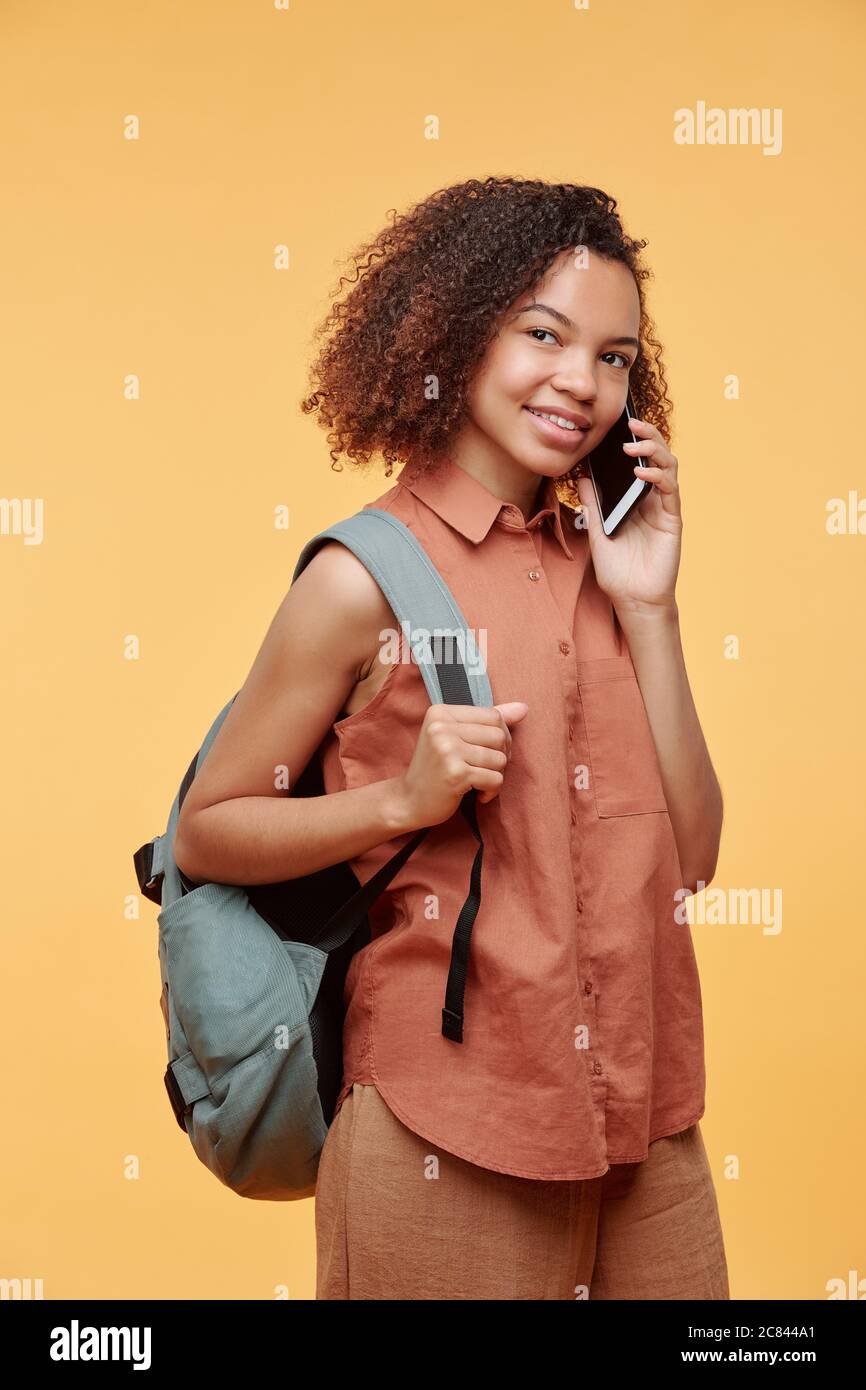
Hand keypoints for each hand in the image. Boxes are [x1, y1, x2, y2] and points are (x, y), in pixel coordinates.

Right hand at [396, 700, 528, 827]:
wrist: (408, 800)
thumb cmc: (436, 768)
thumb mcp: (456, 737)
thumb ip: (488, 721)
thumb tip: (523, 707)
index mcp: (441, 712)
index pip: (493, 715)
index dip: (501, 736)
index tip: (489, 752)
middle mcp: (442, 727)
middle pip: (499, 735)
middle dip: (501, 756)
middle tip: (486, 769)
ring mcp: (447, 749)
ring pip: (500, 758)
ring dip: (495, 775)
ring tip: (479, 781)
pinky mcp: (455, 773)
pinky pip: (495, 779)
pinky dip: (491, 790)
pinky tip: (477, 794)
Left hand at [576, 416, 681, 615]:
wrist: (632, 601)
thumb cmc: (617, 571)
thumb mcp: (596, 532)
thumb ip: (592, 505)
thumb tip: (581, 476)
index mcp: (634, 499)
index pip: (638, 460)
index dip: (631, 440)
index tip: (616, 424)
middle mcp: (652, 500)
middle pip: (656, 456)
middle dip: (646, 435)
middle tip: (630, 422)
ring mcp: (664, 508)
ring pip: (668, 466)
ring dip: (653, 449)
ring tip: (633, 443)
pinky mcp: (672, 520)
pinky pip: (670, 491)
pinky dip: (657, 477)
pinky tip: (641, 472)